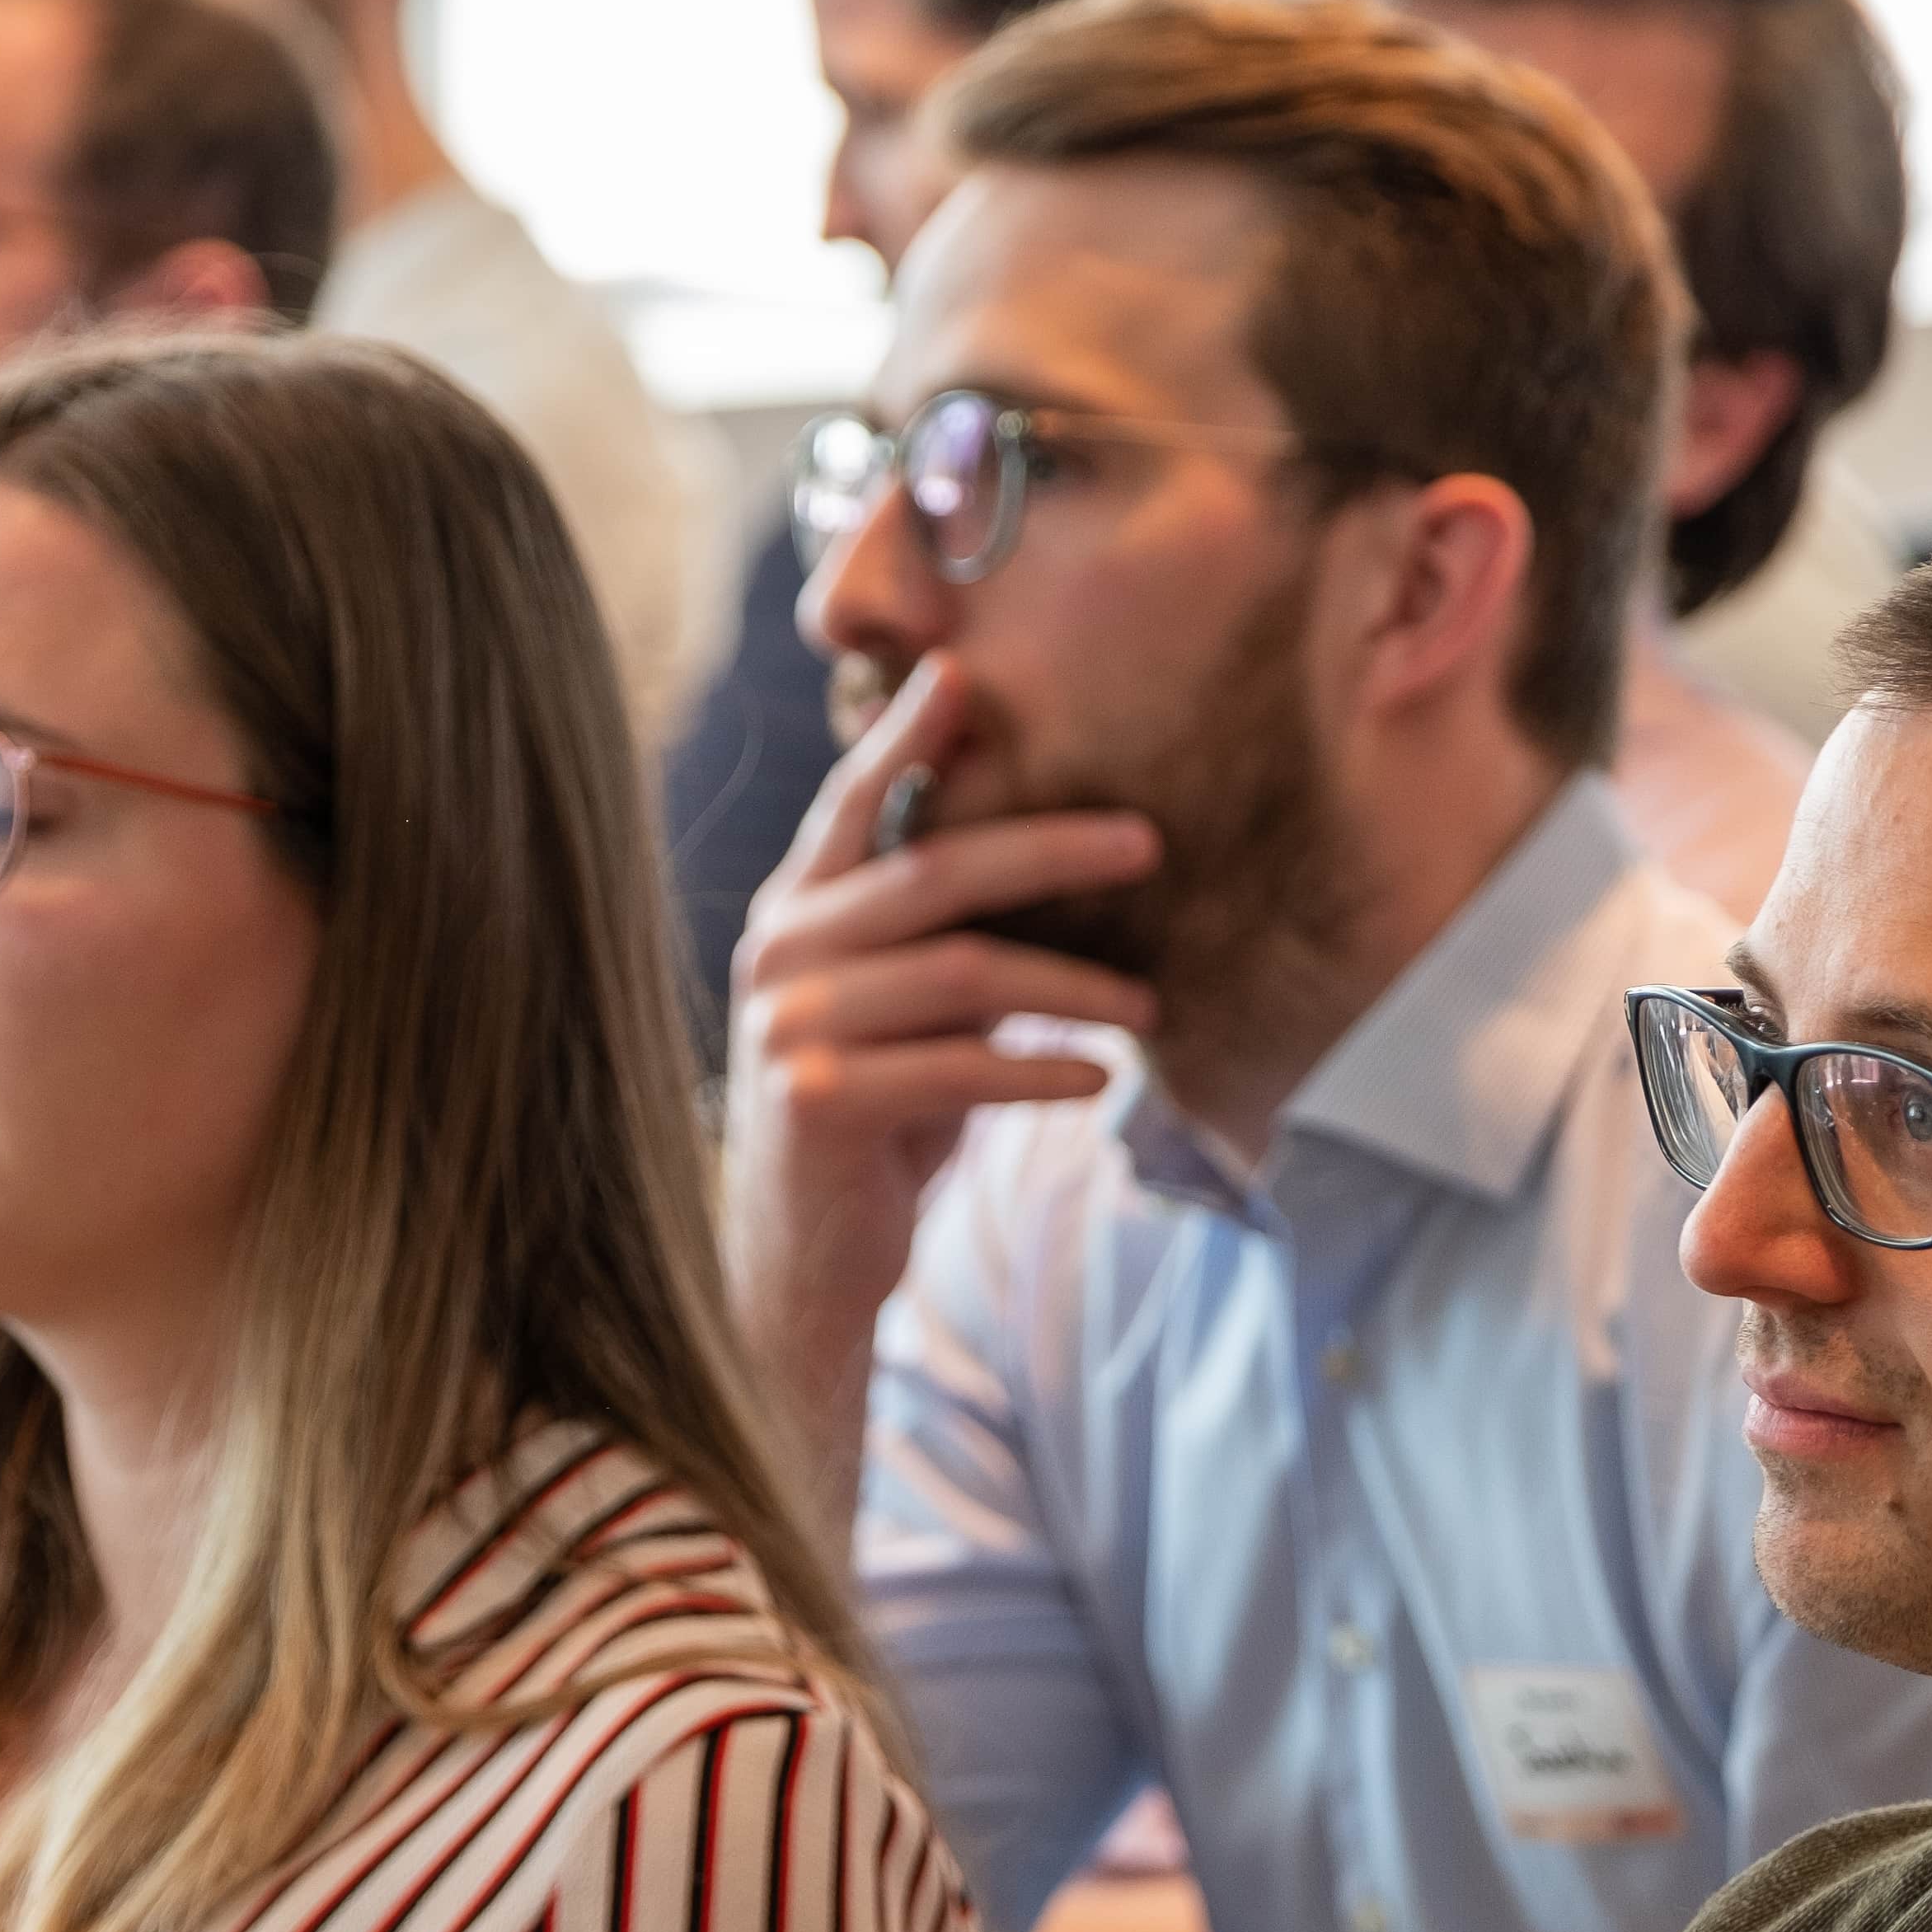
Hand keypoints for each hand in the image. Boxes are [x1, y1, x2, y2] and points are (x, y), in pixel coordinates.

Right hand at [722, 657, 1158, 1500]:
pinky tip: (1098, 1075)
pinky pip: (958, 1067)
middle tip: (1147, 842)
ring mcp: (790, 1025)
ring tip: (1150, 1004)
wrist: (797, 1259)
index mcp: (796, 914)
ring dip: (1073, 986)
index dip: (906, 737)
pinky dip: (1040, 1068)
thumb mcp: (898, 1014)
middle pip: (933, 876)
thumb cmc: (871, 1120)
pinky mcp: (819, 1099)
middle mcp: (781, 953)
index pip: (855, 806)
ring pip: (963, 975)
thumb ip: (937, 941)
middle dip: (1048, 848)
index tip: (963, 672)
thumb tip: (1054, 858)